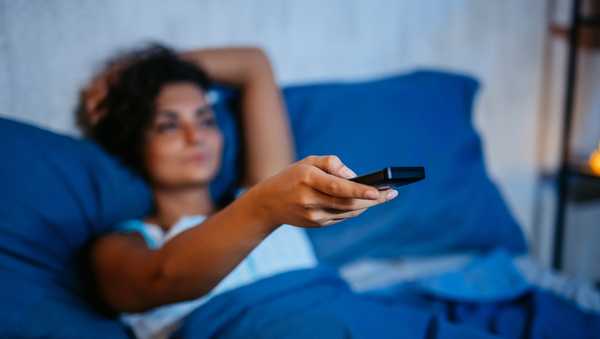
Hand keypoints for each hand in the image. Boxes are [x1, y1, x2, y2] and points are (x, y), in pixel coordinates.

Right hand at [242, 155, 397, 227]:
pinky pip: (342, 217)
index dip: (360, 190)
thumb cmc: (291, 177)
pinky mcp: (316, 225)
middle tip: (391, 193)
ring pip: (348, 212)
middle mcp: (309, 200)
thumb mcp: (307, 162)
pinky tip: (364, 202)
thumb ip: (332, 164)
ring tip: (383, 196)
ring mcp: (313, 216)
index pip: (338, 187)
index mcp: (307, 179)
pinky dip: (354, 209)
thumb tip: (354, 176)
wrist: (268, 204)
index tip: (379, 191)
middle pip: (348, 202)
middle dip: (372, 199)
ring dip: (367, 204)